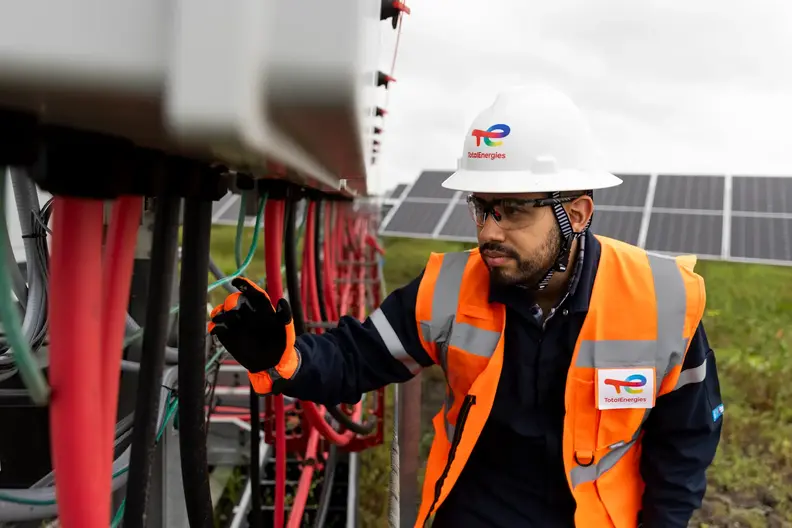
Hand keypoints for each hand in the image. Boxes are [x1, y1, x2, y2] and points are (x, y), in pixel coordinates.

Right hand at [208, 277, 299, 392]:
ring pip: (224, 312)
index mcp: (263, 309)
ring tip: (218, 318)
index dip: (245, 285)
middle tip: (230, 308)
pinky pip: (218, 328)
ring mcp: (237, 324)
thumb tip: (282, 300)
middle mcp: (248, 314)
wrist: (273, 364)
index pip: (253, 294)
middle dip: (231, 302)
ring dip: (220, 313)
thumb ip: (285, 316)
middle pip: (235, 301)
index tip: (236, 282)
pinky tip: (215, 329)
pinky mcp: (229, 336)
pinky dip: (214, 326)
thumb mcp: (287, 331)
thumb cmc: (282, 345)